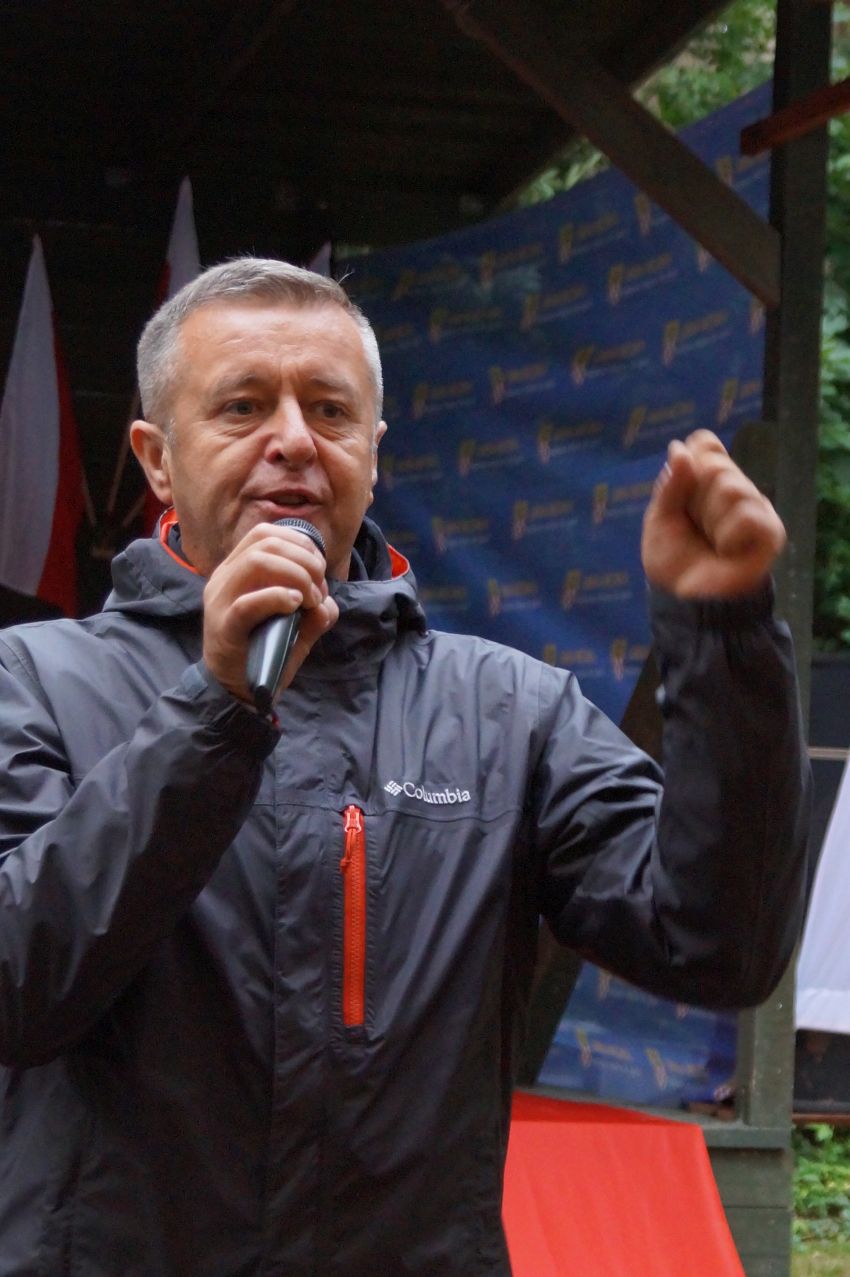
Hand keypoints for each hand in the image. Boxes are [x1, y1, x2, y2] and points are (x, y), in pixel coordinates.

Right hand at [202, 523, 338, 703]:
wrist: (237, 691)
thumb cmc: (265, 652)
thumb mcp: (296, 627)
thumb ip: (314, 611)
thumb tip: (329, 603)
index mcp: (236, 570)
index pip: (266, 534)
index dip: (301, 544)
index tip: (320, 571)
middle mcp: (224, 579)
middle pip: (265, 542)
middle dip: (304, 560)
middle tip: (319, 589)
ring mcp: (220, 601)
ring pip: (256, 562)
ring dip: (296, 575)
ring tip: (310, 599)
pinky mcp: (224, 627)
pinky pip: (248, 602)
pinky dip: (278, 597)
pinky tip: (296, 605)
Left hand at [641, 430, 785, 597]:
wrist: (685, 599)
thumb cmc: (674, 560)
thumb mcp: (660, 520)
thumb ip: (670, 485)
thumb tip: (680, 448)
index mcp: (709, 481)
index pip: (706, 444)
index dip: (689, 463)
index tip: (680, 496)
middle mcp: (736, 488)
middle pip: (714, 464)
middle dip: (694, 500)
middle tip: (695, 527)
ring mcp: (756, 508)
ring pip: (730, 487)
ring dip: (709, 521)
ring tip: (712, 542)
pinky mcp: (770, 531)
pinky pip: (746, 514)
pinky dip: (727, 536)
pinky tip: (726, 550)